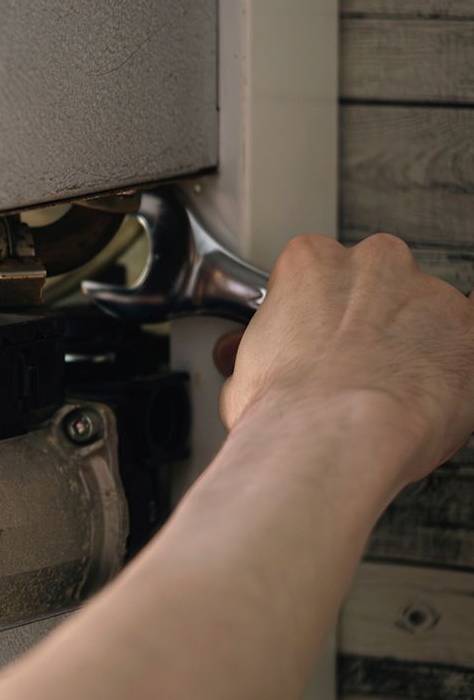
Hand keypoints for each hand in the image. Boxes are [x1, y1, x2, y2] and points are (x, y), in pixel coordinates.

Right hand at [219, 233, 473, 485]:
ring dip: (414, 345)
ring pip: (427, 312)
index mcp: (311, 261)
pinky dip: (453, 369)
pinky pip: (467, 343)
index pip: (318, 271)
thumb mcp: (248, 367)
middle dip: (370, 318)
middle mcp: (374, 263)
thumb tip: (276, 369)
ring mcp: (429, 293)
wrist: (336, 438)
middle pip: (378, 281)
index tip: (316, 340)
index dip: (317, 312)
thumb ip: (276, 346)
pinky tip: (426, 398)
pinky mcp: (472, 330)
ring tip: (390, 393)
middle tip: (354, 365)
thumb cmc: (289, 408)